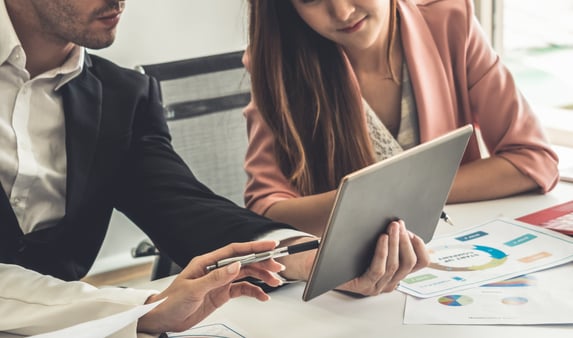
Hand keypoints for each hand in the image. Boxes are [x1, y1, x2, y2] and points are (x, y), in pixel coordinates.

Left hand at [137, 240, 284, 333]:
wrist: (163, 319)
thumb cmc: (171, 301)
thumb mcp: (193, 289)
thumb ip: (216, 277)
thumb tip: (236, 266)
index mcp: (207, 262)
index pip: (235, 251)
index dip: (254, 247)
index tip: (270, 245)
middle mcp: (216, 269)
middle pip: (245, 262)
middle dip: (263, 263)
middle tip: (278, 267)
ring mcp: (220, 282)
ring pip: (246, 275)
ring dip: (262, 277)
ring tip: (275, 281)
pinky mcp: (222, 294)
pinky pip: (242, 290)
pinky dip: (254, 292)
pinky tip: (262, 295)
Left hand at [337, 220, 428, 294]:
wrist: (321, 263)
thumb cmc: (346, 252)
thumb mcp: (373, 243)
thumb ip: (389, 238)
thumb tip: (401, 222)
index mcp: (396, 272)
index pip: (420, 263)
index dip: (419, 246)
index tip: (411, 231)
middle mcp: (389, 281)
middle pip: (409, 263)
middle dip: (406, 240)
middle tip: (399, 224)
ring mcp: (377, 285)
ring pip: (395, 265)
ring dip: (396, 243)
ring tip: (392, 227)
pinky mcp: (363, 286)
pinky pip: (378, 270)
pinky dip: (382, 252)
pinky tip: (382, 239)